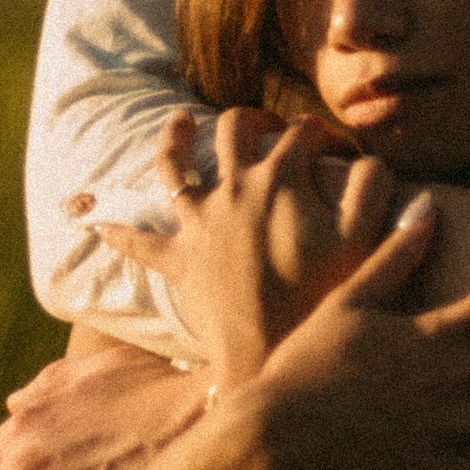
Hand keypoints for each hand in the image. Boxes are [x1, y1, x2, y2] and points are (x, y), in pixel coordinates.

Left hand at [90, 108, 398, 386]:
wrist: (268, 350)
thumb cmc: (320, 296)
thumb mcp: (363, 239)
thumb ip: (373, 189)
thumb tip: (374, 159)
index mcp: (278, 177)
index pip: (302, 133)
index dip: (323, 134)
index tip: (338, 150)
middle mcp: (232, 188)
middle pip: (235, 131)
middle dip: (254, 119)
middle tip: (269, 126)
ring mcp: (200, 222)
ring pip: (175, 165)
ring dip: (174, 138)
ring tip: (177, 121)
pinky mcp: (180, 261)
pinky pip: (141, 244)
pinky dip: (119, 233)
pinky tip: (96, 224)